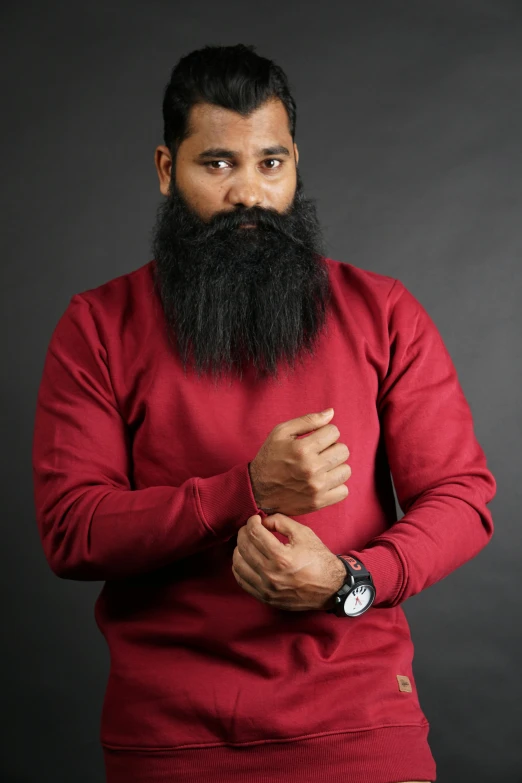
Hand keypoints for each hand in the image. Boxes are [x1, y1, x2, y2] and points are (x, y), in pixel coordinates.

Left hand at [232, 513, 346, 610]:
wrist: (330, 587)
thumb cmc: (318, 558)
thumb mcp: (304, 534)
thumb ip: (281, 521)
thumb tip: (263, 520)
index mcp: (281, 557)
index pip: (254, 533)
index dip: (251, 522)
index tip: (255, 518)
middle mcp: (271, 574)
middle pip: (243, 547)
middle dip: (243, 533)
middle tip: (249, 528)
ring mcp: (266, 588)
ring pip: (238, 564)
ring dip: (239, 549)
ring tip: (247, 543)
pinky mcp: (265, 598)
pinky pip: (241, 580)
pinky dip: (239, 567)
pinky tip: (246, 559)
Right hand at [248, 409, 350, 516]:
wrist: (257, 490)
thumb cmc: (269, 457)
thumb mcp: (281, 432)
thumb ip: (307, 420)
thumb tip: (331, 412)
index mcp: (302, 449)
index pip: (334, 432)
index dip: (325, 432)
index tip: (316, 439)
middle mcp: (311, 468)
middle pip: (343, 450)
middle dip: (332, 448)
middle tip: (319, 453)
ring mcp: (316, 487)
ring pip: (346, 470)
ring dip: (335, 466)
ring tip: (321, 467)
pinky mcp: (318, 502)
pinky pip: (344, 490)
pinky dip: (336, 485)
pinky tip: (323, 481)